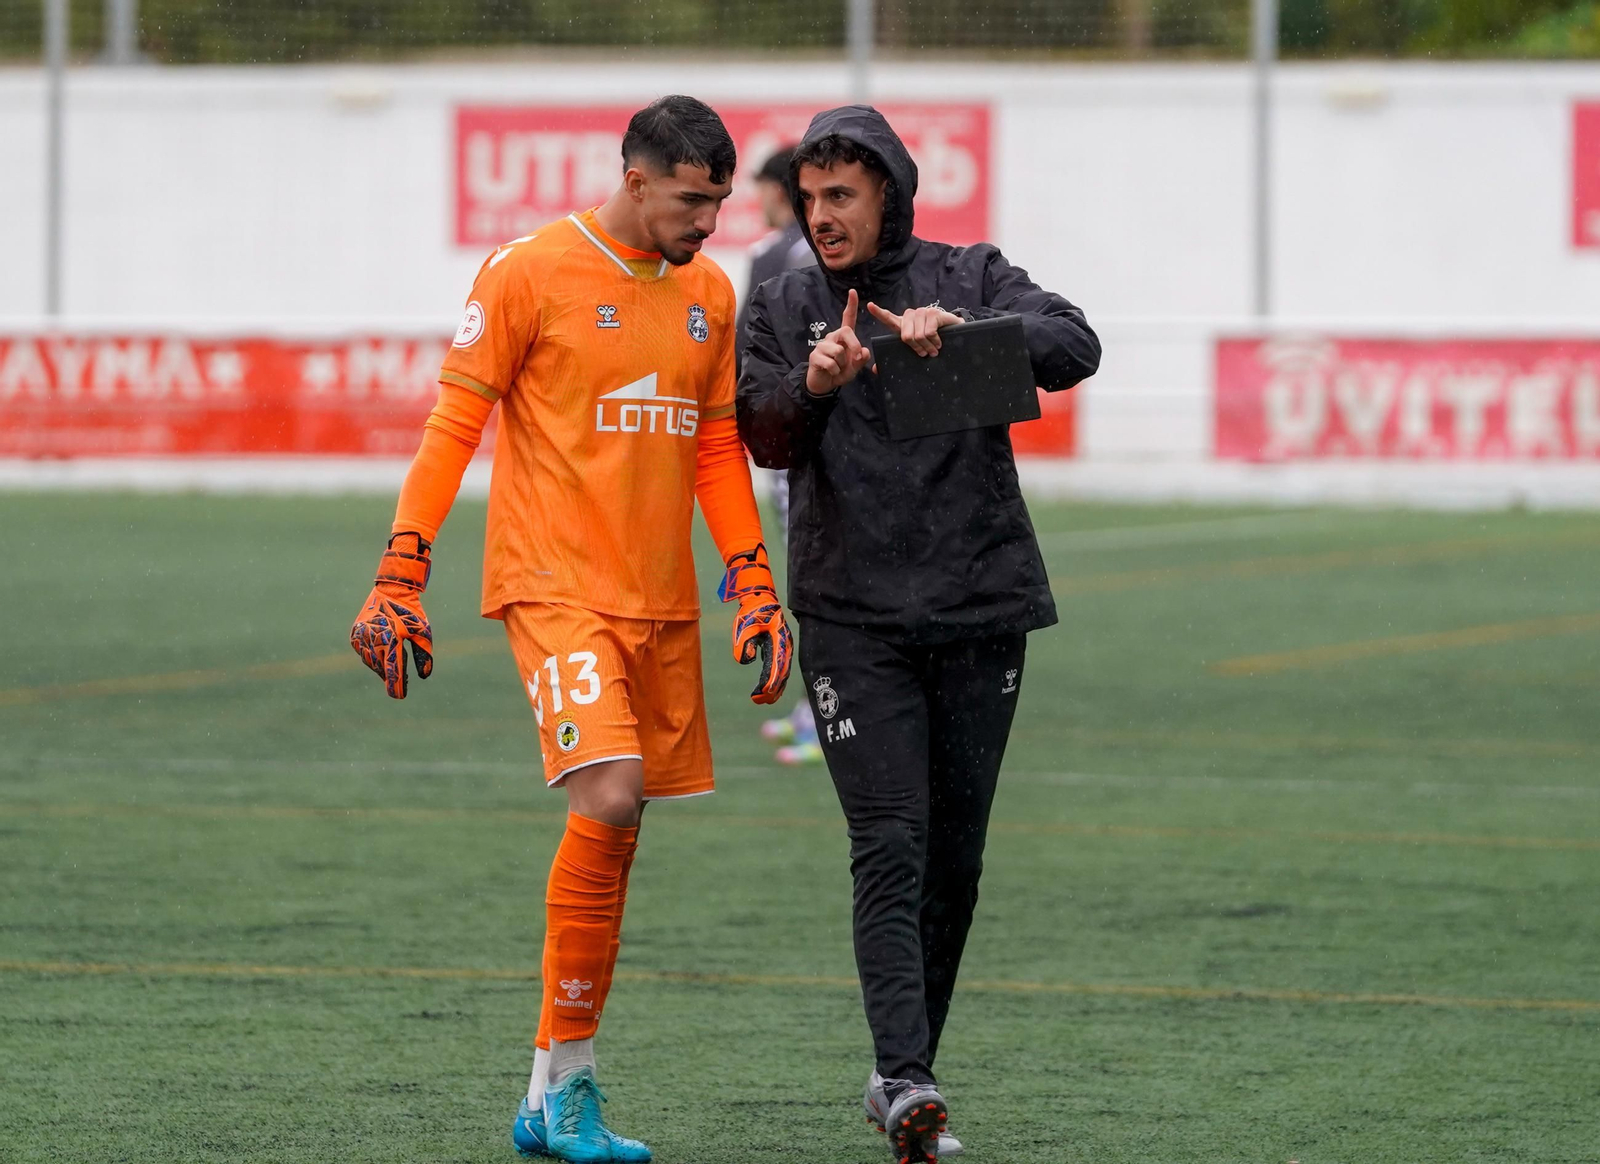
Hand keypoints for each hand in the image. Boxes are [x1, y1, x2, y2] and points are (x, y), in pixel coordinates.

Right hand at [350, 532, 433, 698]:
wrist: (391, 590)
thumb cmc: (411, 612)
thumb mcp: (423, 633)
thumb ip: (423, 655)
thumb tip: (423, 676)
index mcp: (391, 640)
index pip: (392, 671)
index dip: (396, 686)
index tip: (400, 696)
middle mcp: (372, 640)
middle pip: (381, 669)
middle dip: (392, 676)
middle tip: (404, 680)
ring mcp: (361, 637)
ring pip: (371, 662)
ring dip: (382, 667)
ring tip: (395, 666)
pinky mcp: (354, 634)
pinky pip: (363, 653)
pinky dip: (373, 656)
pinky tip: (383, 654)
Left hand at [717, 544, 792, 704]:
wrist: (760, 599)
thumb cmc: (752, 611)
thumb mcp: (744, 625)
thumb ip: (744, 642)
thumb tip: (746, 660)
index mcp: (778, 640)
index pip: (775, 666)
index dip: (769, 682)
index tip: (760, 694)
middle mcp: (784, 645)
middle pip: (782, 673)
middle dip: (772, 689)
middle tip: (759, 701)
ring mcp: (784, 647)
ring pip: (783, 673)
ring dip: (775, 687)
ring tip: (765, 701)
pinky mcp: (780, 648)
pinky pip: (780, 668)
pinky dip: (776, 680)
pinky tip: (769, 690)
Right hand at [805, 288, 875, 395]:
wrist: (824, 384)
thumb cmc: (839, 372)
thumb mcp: (854, 367)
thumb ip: (861, 360)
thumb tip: (864, 351)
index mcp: (843, 337)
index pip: (847, 318)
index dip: (851, 305)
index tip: (853, 292)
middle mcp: (832, 337)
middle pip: (846, 331)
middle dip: (855, 346)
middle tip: (856, 358)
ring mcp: (822, 346)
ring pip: (838, 351)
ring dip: (842, 365)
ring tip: (838, 368)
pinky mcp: (815, 356)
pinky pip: (831, 363)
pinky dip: (835, 371)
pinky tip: (831, 372)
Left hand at [866, 301, 963, 356]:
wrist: (954, 335)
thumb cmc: (932, 344)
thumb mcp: (914, 350)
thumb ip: (895, 356)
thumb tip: (875, 369)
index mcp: (902, 324)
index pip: (888, 318)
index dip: (879, 312)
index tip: (870, 306)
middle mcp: (911, 316)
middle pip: (905, 336)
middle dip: (917, 349)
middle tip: (926, 353)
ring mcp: (922, 313)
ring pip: (919, 336)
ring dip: (929, 346)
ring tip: (934, 348)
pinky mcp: (934, 313)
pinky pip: (930, 332)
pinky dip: (936, 341)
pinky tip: (939, 341)